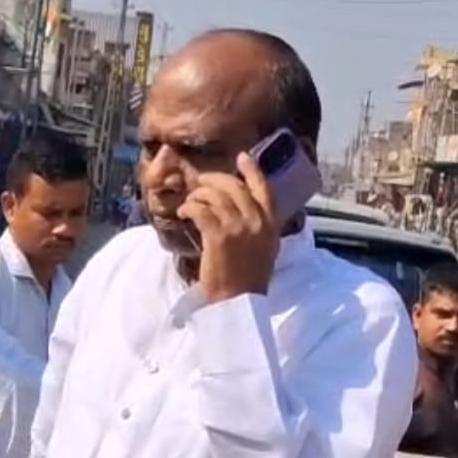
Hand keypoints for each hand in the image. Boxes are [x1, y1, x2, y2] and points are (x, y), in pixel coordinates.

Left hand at [178, 152, 279, 303]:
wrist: (238, 301)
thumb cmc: (249, 279)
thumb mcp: (265, 248)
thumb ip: (260, 225)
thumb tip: (244, 206)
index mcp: (272, 222)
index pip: (264, 187)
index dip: (252, 169)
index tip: (241, 157)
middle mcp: (257, 220)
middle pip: (233, 186)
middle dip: (214, 181)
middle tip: (200, 184)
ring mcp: (238, 226)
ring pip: (214, 196)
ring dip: (198, 196)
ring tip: (191, 204)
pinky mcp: (218, 235)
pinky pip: (201, 210)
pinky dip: (190, 208)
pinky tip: (184, 213)